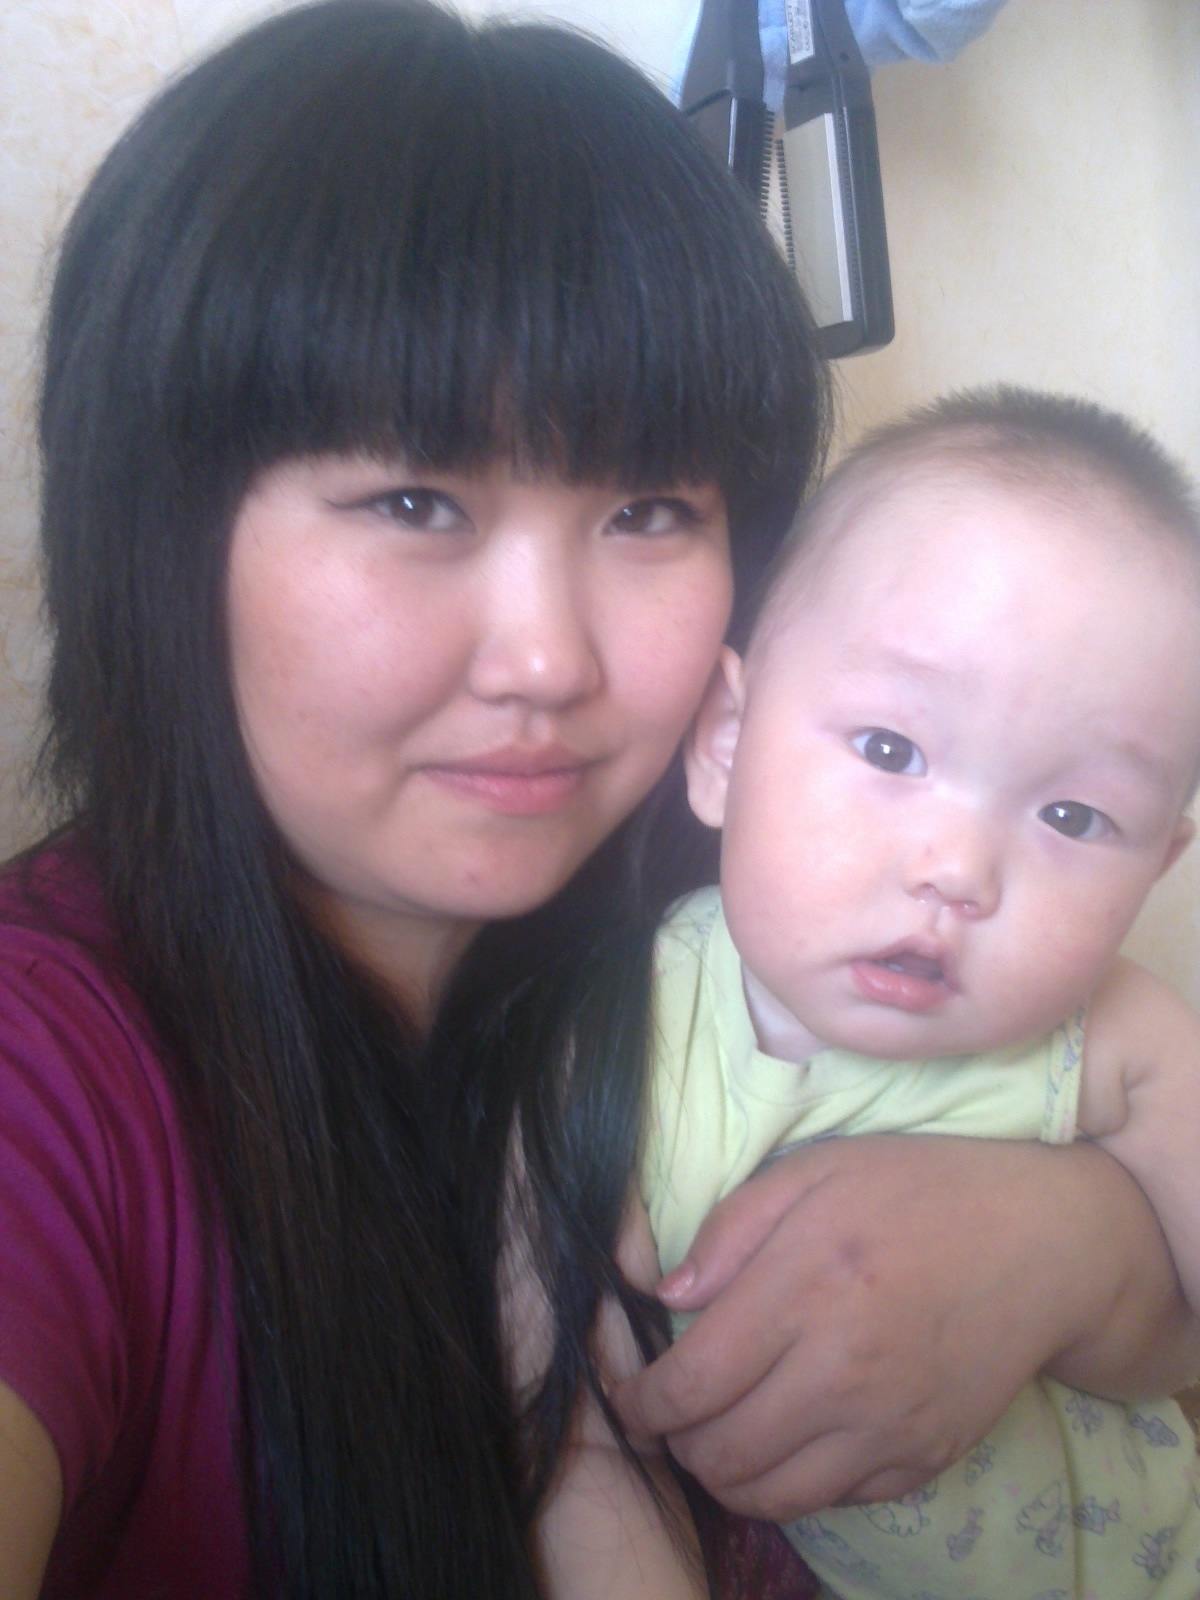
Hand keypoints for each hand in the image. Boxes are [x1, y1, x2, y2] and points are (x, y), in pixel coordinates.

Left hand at [614, 1135, 1193, 1520]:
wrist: (1042, 1244)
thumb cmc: (918, 1191)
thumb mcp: (814, 1171)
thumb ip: (729, 1229)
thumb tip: (664, 1295)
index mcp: (805, 1289)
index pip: (690, 1384)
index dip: (637, 1401)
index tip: (626, 1391)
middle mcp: (842, 1372)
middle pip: (717, 1452)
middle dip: (673, 1439)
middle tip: (670, 1409)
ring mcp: (886, 1428)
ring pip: (767, 1494)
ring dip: (722, 1471)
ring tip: (718, 1429)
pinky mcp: (920, 1460)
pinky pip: (828, 1501)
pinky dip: (788, 1482)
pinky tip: (787, 1433)